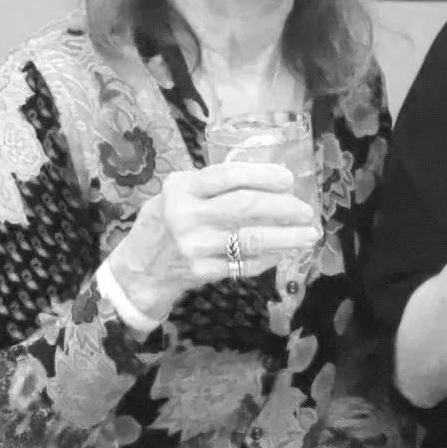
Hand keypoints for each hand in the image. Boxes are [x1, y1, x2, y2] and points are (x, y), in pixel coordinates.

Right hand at [106, 162, 321, 323]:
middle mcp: (185, 215)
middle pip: (244, 206)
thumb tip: (266, 179)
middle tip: (306, 210)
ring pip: (250, 238)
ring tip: (308, 234)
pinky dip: (268, 258)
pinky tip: (283, 252)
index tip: (288, 180)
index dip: (263, 175)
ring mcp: (194, 246)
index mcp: (181, 188)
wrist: (138, 270)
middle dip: (282, 207)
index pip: (228, 176)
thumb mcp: (177, 194)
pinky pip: (244, 263)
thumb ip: (211, 186)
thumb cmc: (164, 222)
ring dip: (286, 237)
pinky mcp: (202, 272)